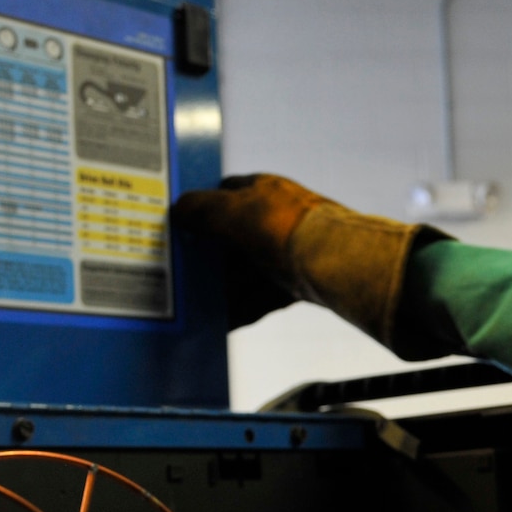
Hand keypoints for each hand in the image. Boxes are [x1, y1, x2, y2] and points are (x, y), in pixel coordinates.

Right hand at [172, 174, 448, 344]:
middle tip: (182, 272)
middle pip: (232, 236)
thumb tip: (177, 209)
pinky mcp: (298, 281)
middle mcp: (275, 217)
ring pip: (246, 270)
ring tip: (196, 304)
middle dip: (209, 256)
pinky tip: (223, 322)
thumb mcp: (231, 211)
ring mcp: (288, 250)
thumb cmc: (282, 227)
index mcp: (262, 190)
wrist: (334, 262)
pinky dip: (243, 309)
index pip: (224, 191)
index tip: (180, 226)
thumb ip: (200, 209)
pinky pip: (262, 296)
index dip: (201, 207)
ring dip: (223, 287)